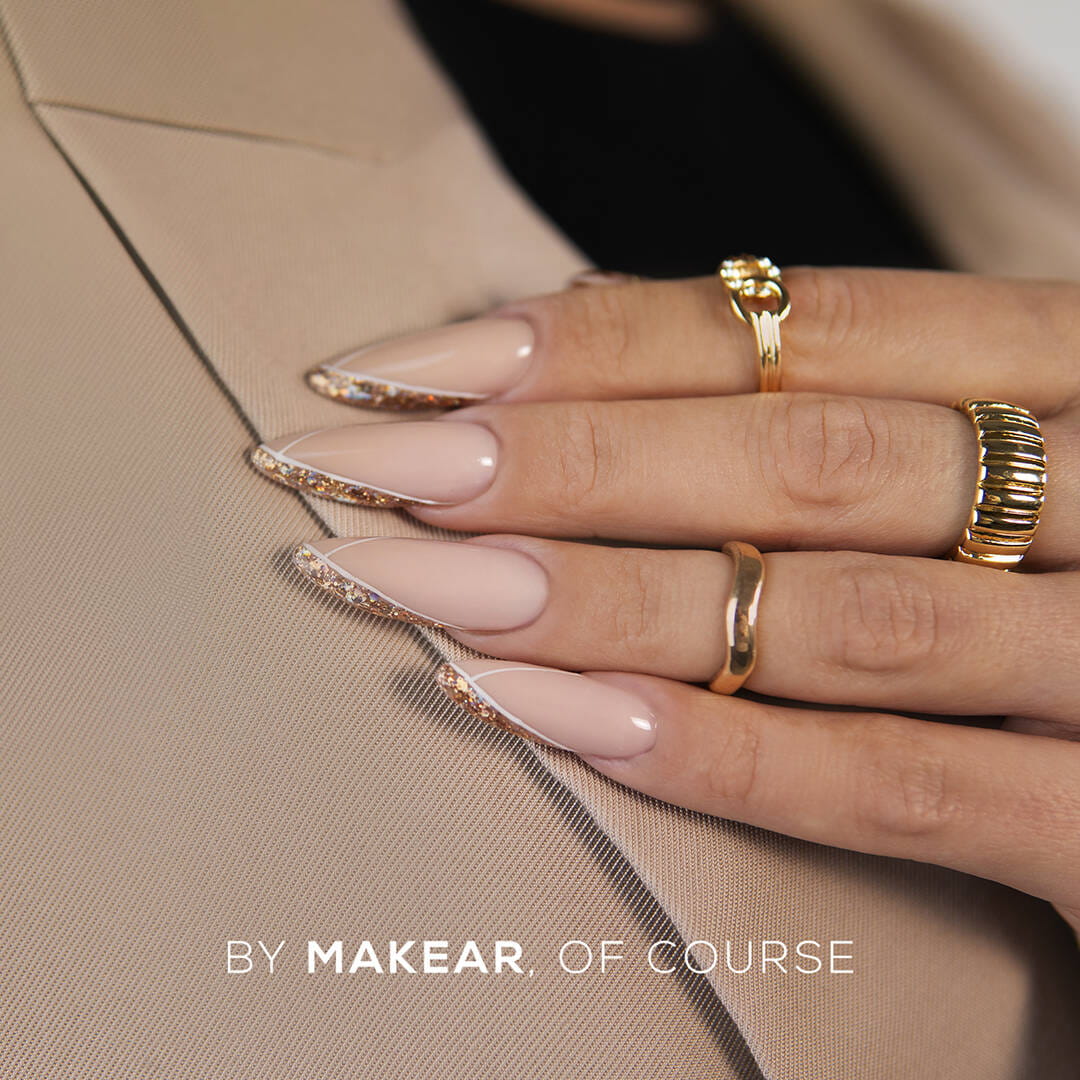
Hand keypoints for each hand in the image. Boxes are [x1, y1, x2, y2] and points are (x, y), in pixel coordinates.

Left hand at [253, 267, 1079, 937]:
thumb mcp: (1012, 473)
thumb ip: (862, 440)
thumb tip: (614, 405)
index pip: (805, 321)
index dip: (594, 338)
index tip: (414, 363)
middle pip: (800, 448)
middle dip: (557, 457)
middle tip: (366, 468)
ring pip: (836, 606)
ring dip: (593, 593)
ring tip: (409, 585)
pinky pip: (901, 787)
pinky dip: (718, 746)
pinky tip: (542, 713)